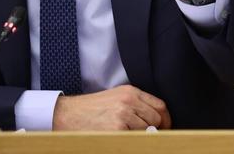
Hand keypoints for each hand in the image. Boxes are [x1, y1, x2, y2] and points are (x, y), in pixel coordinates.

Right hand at [52, 85, 170, 129]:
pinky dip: (130, 141)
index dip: (166, 119)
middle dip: (154, 130)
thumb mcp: (115, 97)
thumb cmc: (90, 108)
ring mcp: (123, 115)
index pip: (160, 105)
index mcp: (131, 92)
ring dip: (139, 136)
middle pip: (155, 119)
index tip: (166, 128)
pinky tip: (119, 139)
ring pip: (145, 130)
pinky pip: (133, 139)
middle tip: (148, 136)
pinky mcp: (116, 129)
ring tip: (125, 135)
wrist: (66, 114)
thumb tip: (155, 120)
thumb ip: (135, 104)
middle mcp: (129, 101)